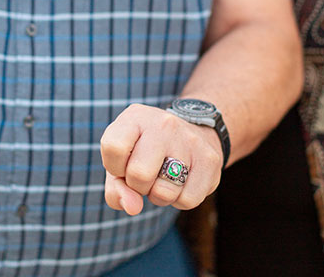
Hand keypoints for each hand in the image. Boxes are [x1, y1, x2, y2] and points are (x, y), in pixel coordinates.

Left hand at [100, 103, 222, 215]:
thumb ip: (116, 188)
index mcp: (136, 116)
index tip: (125, 162)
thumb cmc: (147, 153)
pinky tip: (182, 182)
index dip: (115, 166)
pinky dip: (180, 200)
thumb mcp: (123, 161)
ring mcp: (189, 140)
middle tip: (147, 174)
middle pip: (139, 174)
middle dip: (138, 186)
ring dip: (159, 195)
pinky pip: (188, 200)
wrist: (194, 133)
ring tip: (164, 177)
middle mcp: (164, 123)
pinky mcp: (210, 159)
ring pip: (164, 192)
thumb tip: (132, 207)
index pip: (113, 147)